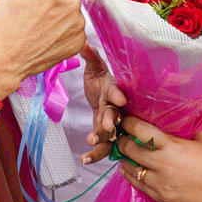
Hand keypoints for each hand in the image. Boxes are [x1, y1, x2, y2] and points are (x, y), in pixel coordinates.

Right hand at [0, 0, 119, 98]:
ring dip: (60, 17)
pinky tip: (45, 38)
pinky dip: (62, 33)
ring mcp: (77, 26)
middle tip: (37, 11)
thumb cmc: (6, 23)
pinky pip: (73, 30)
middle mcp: (71, 5)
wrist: (4, 58)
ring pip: (73, 13)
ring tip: (37, 27)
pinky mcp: (77, 43)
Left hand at [81, 46, 126, 164]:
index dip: (118, 94)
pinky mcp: (107, 134)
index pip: (117, 90)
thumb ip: (90, 57)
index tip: (120, 97)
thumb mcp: (95, 68)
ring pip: (112, 133)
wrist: (104, 94)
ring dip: (103, 139)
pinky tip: (85, 159)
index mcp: (113, 89)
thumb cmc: (100, 80)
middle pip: (116, 113)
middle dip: (112, 119)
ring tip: (92, 142)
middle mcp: (117, 107)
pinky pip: (104, 146)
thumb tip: (81, 43)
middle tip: (108, 126)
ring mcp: (113, 123)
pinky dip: (95, 153)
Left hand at [115, 117, 201, 201]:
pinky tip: (132, 168)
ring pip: (131, 169)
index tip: (126, 118)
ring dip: (126, 158)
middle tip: (124, 134)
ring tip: (127, 150)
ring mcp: (161, 186)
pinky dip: (133, 175)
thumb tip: (169, 121)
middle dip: (124, 140)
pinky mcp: (163, 200)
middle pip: (129, 149)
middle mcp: (162, 167)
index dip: (129, 122)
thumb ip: (182, 130)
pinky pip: (139, 186)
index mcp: (172, 147)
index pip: (139, 130)